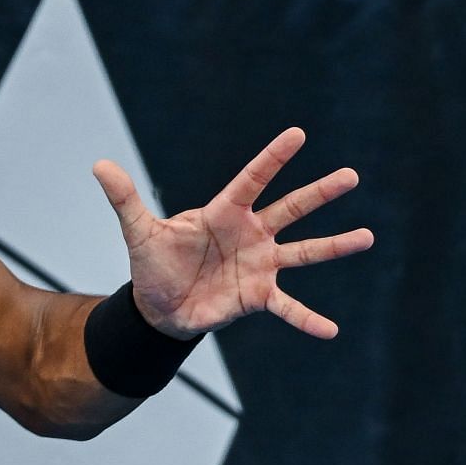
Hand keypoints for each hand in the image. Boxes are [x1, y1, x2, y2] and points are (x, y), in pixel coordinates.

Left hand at [93, 127, 373, 339]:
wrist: (159, 308)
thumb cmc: (154, 263)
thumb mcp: (138, 231)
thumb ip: (125, 199)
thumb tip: (98, 164)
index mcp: (223, 213)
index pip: (251, 180)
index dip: (272, 159)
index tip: (297, 134)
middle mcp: (250, 234)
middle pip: (290, 209)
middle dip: (319, 192)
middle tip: (351, 176)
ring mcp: (260, 264)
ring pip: (303, 251)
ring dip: (334, 246)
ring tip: (367, 236)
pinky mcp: (258, 297)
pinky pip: (288, 308)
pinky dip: (308, 320)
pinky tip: (331, 330)